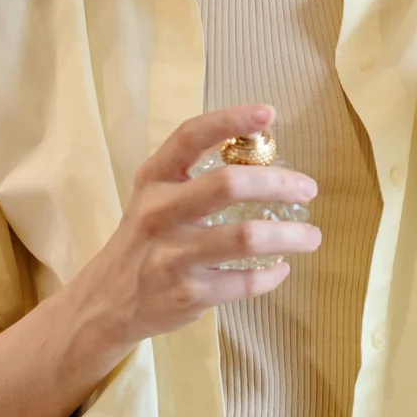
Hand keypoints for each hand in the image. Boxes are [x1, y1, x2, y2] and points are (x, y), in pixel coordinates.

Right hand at [67, 104, 321, 354]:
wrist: (104, 302)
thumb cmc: (147, 237)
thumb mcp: (156, 196)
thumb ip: (196, 172)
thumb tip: (262, 146)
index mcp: (154, 180)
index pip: (190, 137)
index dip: (230, 120)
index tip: (268, 113)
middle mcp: (158, 214)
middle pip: (228, 185)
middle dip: (279, 183)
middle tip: (308, 189)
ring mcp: (171, 257)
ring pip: (246, 238)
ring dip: (290, 236)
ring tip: (312, 236)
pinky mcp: (186, 295)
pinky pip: (243, 282)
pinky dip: (271, 275)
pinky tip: (280, 268)